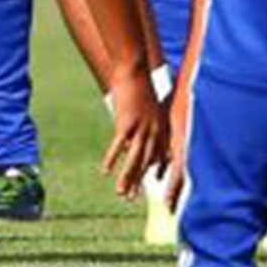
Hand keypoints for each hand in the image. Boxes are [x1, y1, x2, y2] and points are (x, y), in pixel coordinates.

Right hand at [102, 69, 169, 199]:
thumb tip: (132, 133)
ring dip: (128, 179)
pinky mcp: (127, 125)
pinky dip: (111, 160)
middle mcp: (154, 132)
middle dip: (139, 182)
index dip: (158, 168)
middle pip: (147, 163)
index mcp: (160, 126)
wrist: (135, 69)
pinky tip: (105, 171)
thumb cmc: (139, 83)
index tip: (155, 181)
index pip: (161, 154)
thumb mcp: (146, 103)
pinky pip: (118, 147)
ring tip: (122, 194)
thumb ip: (144, 119)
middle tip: (132, 198)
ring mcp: (141, 129)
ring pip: (134, 161)